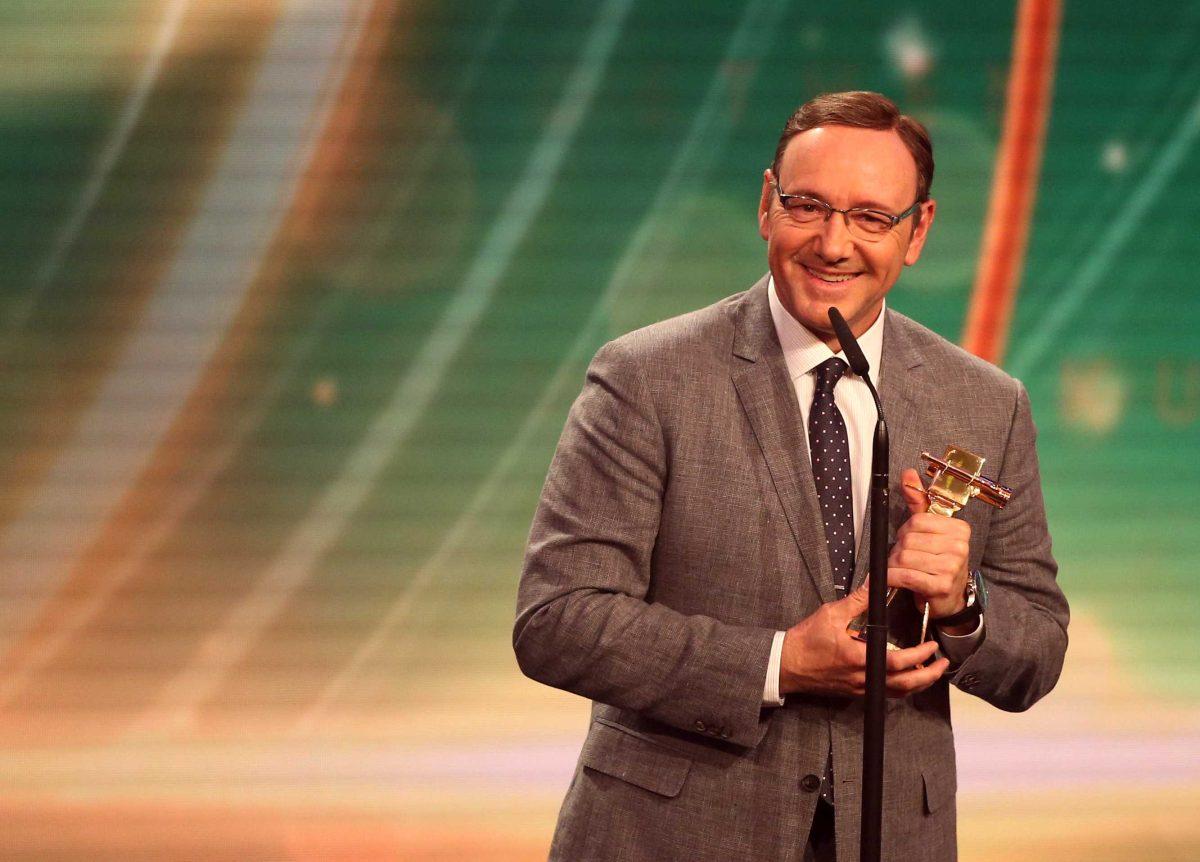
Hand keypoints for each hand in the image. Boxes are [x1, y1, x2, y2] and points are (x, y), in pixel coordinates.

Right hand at [778, 580, 948, 696]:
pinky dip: (901, 687)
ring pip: (897, 693)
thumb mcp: (831, 614)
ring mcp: (860, 688)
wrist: (787, 665)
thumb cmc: (806, 641)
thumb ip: (857, 601)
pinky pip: (885, 693)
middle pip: (905, 685)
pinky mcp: (855, 692)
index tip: (931, 645)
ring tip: (930, 671)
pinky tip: (906, 678)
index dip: (919, 656)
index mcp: (859, 659)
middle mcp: (863, 679)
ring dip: (918, 683)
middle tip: (942, 663)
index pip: (898, 663)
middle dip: (928, 675)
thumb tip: (876, 583)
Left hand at [889, 468, 971, 624]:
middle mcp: (959, 546)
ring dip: (894, 565)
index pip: (917, 520)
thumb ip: (918, 502)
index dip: (904, 532)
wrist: (949, 598)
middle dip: (898, 550)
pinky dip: (893, 578)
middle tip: (902, 558)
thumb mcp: (930, 530)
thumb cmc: (937, 562)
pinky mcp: (942, 586)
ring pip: (905, 558)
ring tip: (900, 570)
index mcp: (959, 529)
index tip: (907, 541)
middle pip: (908, 539)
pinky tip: (893, 579)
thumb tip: (908, 474)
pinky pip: (906, 576)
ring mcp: (952, 567)